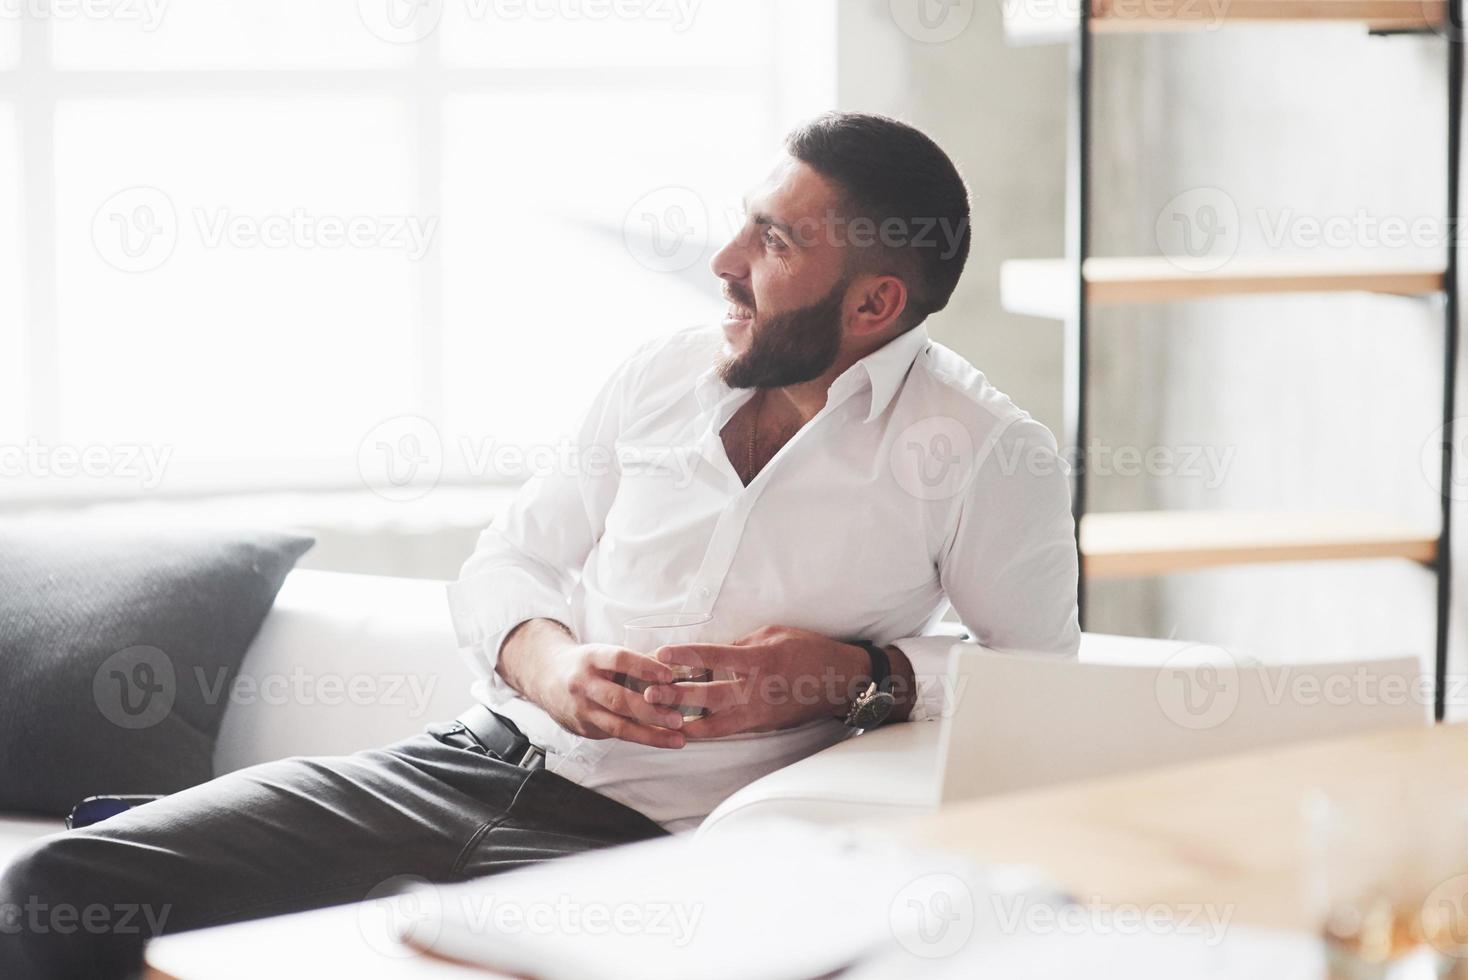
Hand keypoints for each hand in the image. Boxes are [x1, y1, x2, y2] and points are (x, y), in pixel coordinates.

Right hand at [497, 620, 687, 748]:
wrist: (546, 678)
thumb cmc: (587, 664)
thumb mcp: (604, 654)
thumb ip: (635, 663)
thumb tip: (677, 670)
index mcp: (590, 658)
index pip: (619, 660)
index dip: (645, 667)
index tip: (670, 676)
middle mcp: (583, 685)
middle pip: (619, 699)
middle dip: (651, 711)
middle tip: (678, 718)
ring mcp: (581, 710)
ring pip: (618, 726)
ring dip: (651, 734)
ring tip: (677, 739)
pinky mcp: (584, 729)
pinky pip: (615, 735)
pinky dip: (641, 737)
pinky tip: (662, 739)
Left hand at [643, 625, 870, 738]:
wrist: (839, 681)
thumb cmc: (808, 650)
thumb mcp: (774, 634)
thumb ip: (740, 644)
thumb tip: (712, 654)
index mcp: (759, 660)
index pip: (714, 657)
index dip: (686, 656)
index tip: (661, 654)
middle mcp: (757, 689)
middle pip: (708, 695)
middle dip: (676, 696)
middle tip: (649, 694)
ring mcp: (759, 712)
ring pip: (715, 724)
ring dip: (685, 722)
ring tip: (659, 721)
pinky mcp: (761, 726)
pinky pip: (728, 730)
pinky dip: (705, 731)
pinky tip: (684, 730)